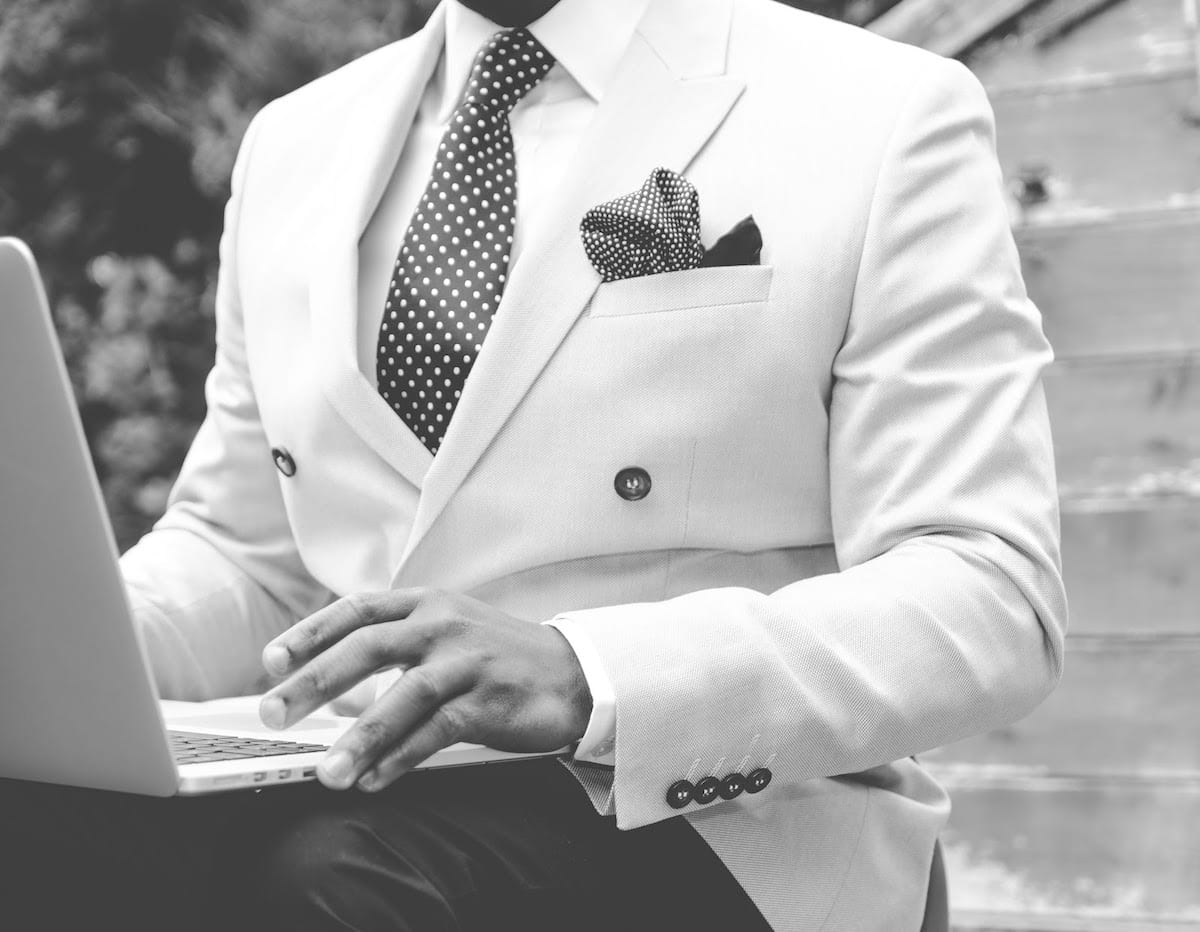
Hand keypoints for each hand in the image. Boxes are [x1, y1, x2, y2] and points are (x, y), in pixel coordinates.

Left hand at [258, 589, 591, 791]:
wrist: (572, 673)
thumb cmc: (497, 657)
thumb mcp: (447, 633)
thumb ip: (395, 648)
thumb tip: (329, 689)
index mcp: (428, 603)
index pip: (357, 611)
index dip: (310, 633)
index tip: (271, 662)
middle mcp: (445, 624)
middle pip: (368, 647)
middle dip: (314, 682)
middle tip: (274, 712)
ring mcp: (469, 661)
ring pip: (404, 696)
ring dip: (360, 737)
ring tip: (327, 772)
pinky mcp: (491, 699)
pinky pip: (439, 730)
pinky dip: (403, 757)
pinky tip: (375, 778)